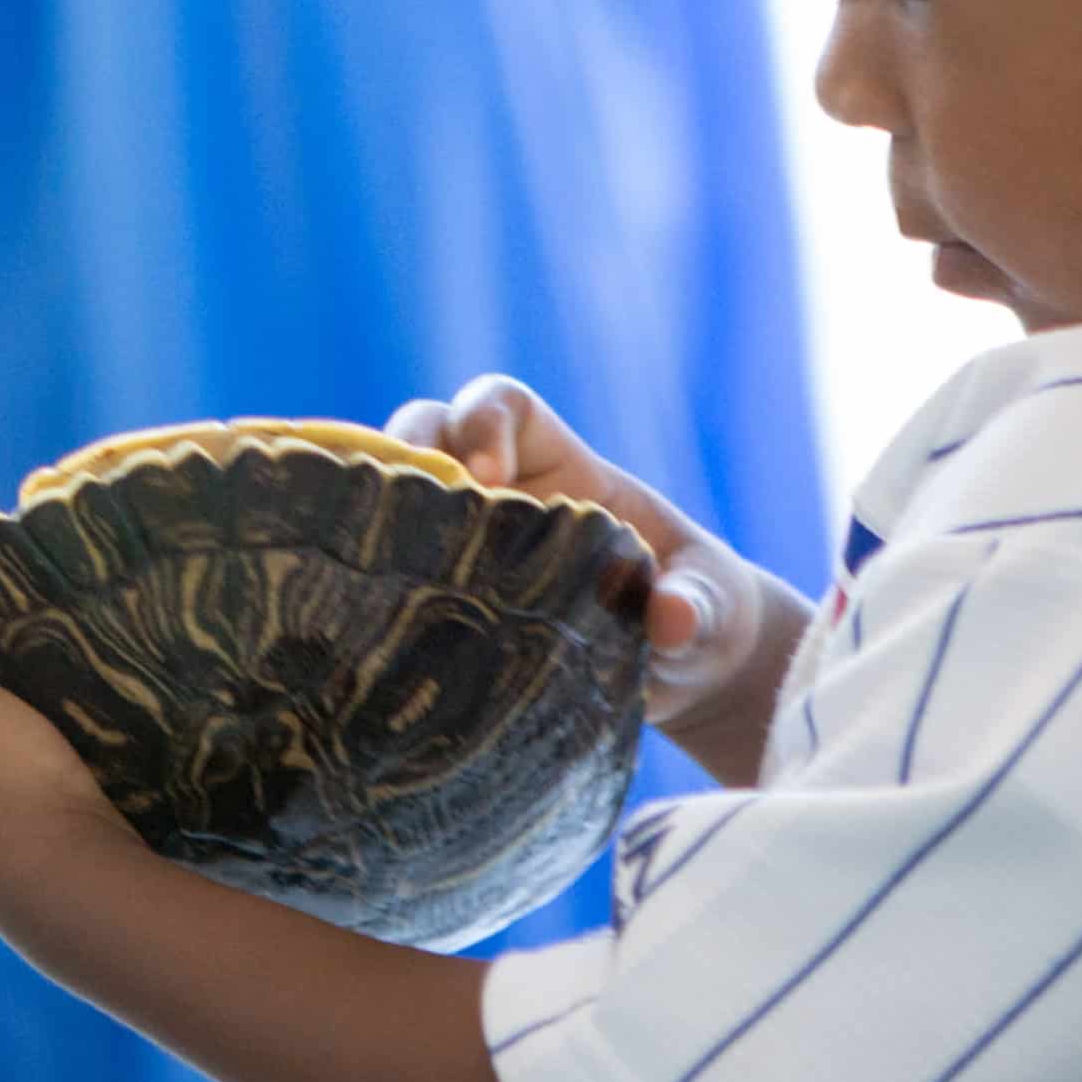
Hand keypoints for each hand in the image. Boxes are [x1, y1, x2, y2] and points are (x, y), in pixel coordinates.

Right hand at [386, 378, 807, 775]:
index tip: (487, 477)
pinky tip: (368, 639)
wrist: (681, 677)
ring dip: (371, 527)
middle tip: (408, 525)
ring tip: (371, 584)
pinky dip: (371, 597)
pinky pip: (393, 586)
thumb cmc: (701, 612)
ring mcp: (470, 552)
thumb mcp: (712, 605)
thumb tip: (673, 621)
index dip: (483, 420)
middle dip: (403, 461)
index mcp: (565, 469)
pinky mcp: (451, 612)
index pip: (504, 405)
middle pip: (424, 439)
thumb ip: (697, 605)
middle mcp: (504, 499)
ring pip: (391, 508)